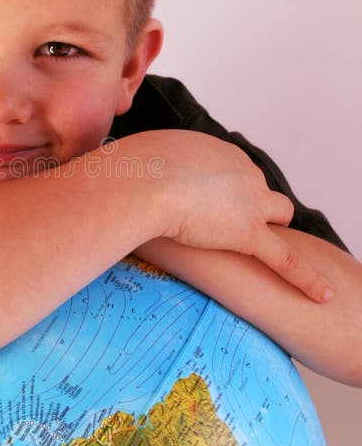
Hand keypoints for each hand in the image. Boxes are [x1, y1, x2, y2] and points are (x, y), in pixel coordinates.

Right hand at [126, 130, 333, 302]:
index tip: (206, 200)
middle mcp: (243, 171)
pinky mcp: (248, 234)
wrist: (141, 179)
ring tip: (256, 243)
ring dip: (270, 226)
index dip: (224, 189)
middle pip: (259, 189)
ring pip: (279, 213)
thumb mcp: (142, 156)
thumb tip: (126, 174)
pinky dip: (305, 277)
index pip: (234, 171)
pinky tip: (321, 293)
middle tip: (226, 221)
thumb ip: (147, 166)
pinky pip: (285, 259)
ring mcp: (249, 202)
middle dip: (250, 204)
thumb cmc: (132, 167)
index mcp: (219, 152)